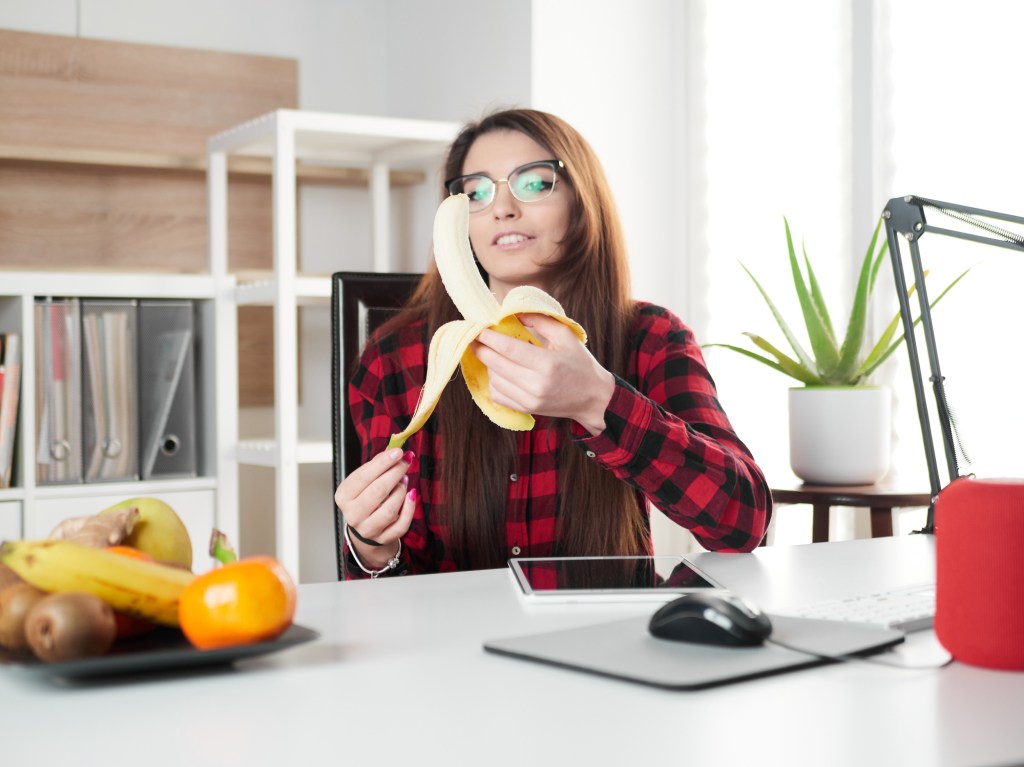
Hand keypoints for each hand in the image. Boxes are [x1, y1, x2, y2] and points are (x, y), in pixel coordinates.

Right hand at [334, 447, 416, 567]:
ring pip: (390, 509)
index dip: (383, 463)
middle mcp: (353, 515)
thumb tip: (394, 450)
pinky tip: (411, 495)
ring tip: (404, 480)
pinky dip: (410, 508)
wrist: (366, 526)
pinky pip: (401, 524)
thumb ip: (377, 465)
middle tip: (406, 461)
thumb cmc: (365, 497)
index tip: (398, 451)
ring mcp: (368, 529)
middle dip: (395, 473)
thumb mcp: (364, 480)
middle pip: (378, 492)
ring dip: (401, 490)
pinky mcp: (384, 538)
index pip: (363, 477)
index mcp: (343, 496)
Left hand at [471, 313, 615, 434]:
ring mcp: (530, 400)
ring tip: (492, 354)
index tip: (478, 328)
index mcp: (547, 364)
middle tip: (474, 338)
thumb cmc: (580, 363)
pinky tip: (499, 372)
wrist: (592, 398)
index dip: (490, 338)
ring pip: (494, 380)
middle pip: (496, 364)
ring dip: (489, 365)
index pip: (509, 349)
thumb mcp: (565, 336)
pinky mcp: (526, 409)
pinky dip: (494, 382)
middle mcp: (536, 384)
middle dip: (481, 349)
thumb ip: (540, 320)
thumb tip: (512, 313)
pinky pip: (498, 395)